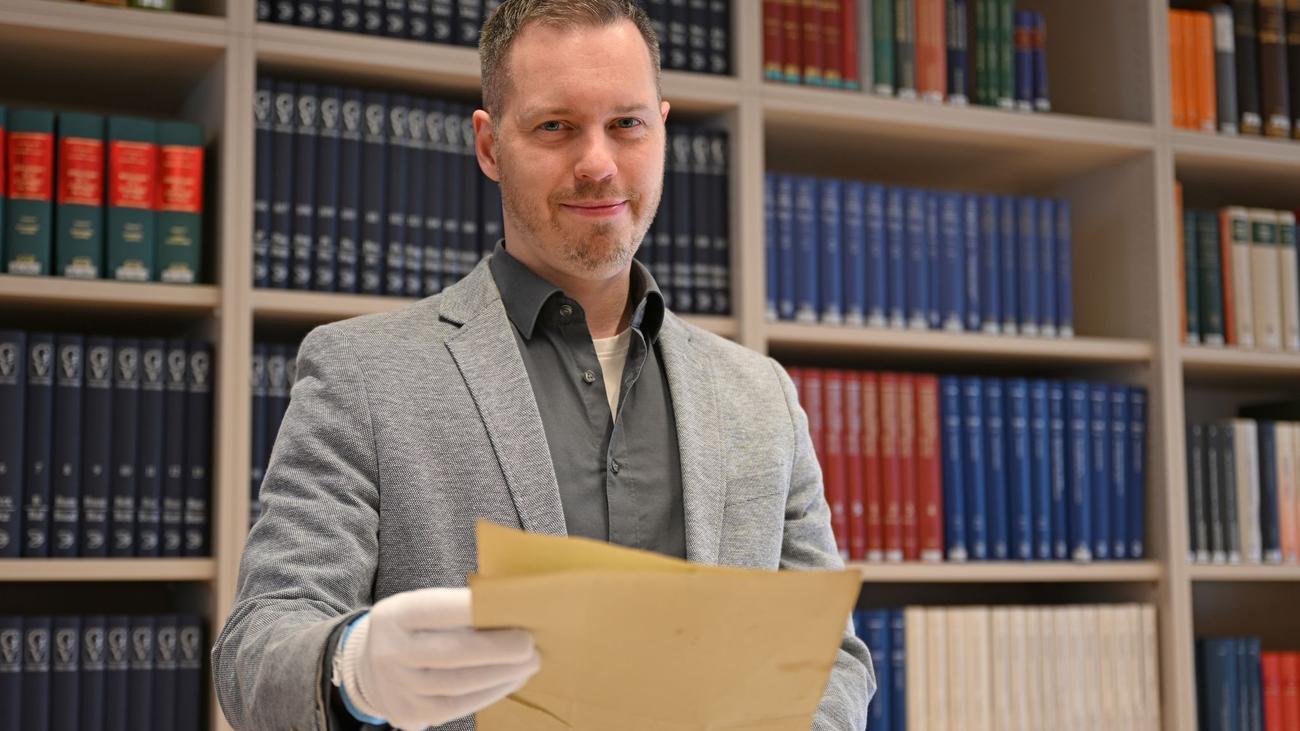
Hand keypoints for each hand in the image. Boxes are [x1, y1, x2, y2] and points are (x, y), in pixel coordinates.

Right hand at [338, 587, 539, 729]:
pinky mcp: (406, 713)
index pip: (440, 609)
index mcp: (395, 614)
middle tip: (531, 646)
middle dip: (499, 650)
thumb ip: (458, 610)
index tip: (518, 610)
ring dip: (501, 675)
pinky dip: (488, 694)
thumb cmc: (415, 629)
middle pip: (452, 652)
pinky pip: (455, 707)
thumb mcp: (422, 609)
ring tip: (529, 664)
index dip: (479, 609)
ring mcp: (396, 686)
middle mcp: (390, 651)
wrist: (368, 666)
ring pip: (457, 684)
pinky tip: (509, 682)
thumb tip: (513, 612)